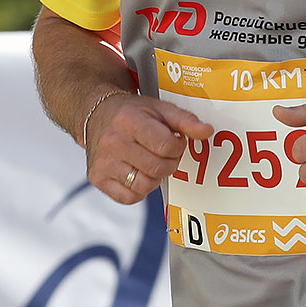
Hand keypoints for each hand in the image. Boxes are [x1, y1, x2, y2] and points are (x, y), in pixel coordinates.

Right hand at [86, 93, 212, 204]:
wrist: (97, 114)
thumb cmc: (132, 112)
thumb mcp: (159, 108)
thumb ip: (186, 121)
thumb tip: (207, 132)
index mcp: (128, 120)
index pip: (166, 146)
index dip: (178, 147)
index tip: (175, 141)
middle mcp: (112, 142)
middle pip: (157, 168)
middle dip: (169, 163)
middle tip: (165, 153)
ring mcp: (103, 162)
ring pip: (143, 185)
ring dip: (155, 177)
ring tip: (151, 162)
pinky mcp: (97, 178)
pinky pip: (129, 197)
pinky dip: (140, 189)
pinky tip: (138, 172)